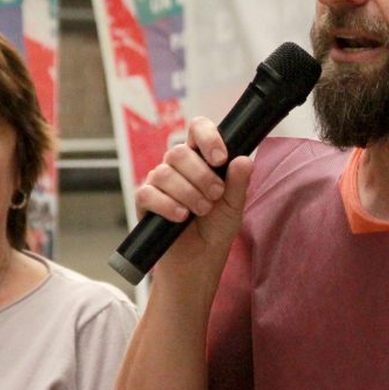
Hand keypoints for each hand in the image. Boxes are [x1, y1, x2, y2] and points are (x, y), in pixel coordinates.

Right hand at [135, 117, 251, 282]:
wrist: (199, 260)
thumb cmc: (216, 228)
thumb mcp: (234, 206)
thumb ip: (239, 182)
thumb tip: (243, 159)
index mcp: (201, 158)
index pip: (198, 128)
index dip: (207, 137)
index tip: (220, 159)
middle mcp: (178, 166)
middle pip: (178, 152)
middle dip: (201, 175)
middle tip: (216, 194)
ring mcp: (159, 182)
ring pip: (164, 172)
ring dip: (188, 192)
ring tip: (202, 211)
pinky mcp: (145, 202)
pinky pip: (148, 193)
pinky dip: (167, 205)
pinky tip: (181, 217)